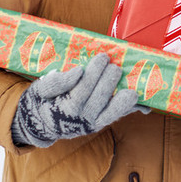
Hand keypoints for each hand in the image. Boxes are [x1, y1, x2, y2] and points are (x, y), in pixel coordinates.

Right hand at [11, 53, 143, 147]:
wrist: (41, 124)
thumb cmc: (42, 101)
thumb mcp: (39, 90)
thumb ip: (55, 82)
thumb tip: (77, 72)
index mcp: (64, 108)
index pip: (83, 89)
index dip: (94, 74)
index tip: (102, 57)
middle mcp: (81, 118)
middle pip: (99, 98)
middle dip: (109, 80)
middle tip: (114, 64)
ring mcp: (93, 123)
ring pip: (111, 112)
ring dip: (123, 100)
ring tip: (131, 89)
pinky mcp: (101, 123)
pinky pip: (116, 116)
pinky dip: (129, 109)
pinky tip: (140, 102)